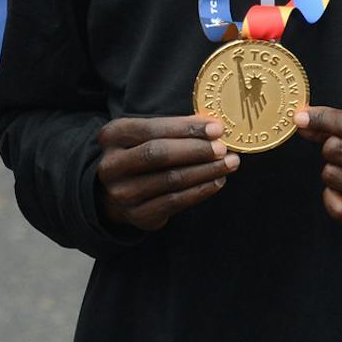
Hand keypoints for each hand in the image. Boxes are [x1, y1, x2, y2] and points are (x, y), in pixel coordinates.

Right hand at [96, 115, 238, 230]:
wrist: (114, 193)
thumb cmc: (140, 155)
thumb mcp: (147, 135)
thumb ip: (176, 129)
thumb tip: (214, 127)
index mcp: (113, 136)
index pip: (153, 129)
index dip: (187, 129)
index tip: (217, 128)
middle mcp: (112, 165)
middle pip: (159, 154)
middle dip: (196, 150)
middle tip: (223, 149)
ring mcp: (122, 193)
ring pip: (170, 180)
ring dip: (205, 171)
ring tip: (229, 164)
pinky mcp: (138, 215)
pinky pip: (175, 201)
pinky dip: (200, 191)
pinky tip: (217, 181)